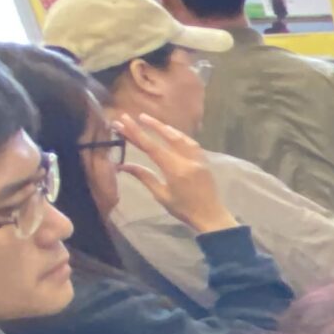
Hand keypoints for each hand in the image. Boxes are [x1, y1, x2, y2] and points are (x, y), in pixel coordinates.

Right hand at [119, 112, 235, 235]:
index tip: (123, 121)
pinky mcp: (204, 161)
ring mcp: (199, 159)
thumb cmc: (183, 209)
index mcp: (175, 170)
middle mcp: (188, 160)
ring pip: (181, 137)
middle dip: (151, 125)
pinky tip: (172, 133)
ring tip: (151, 121)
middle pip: (168, 137)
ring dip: (165, 128)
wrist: (211, 217)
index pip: (152, 147)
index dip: (136, 133)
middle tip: (136, 116)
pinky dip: (180, 135)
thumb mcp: (161, 195)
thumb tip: (122, 165)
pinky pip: (191, 143)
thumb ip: (144, 177)